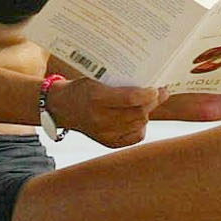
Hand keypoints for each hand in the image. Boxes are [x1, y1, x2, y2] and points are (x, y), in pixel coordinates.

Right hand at [51, 79, 166, 148]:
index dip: (148, 93)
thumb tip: (152, 84)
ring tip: (148, 103)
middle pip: (138, 113)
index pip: (131, 98)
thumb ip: (122, 82)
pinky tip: (138, 117)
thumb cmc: (81, 89)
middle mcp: (101, 119)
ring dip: (147, 112)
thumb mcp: (97, 78)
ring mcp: (105, 134)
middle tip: (158, 92)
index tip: (156, 88)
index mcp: (97, 98)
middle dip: (152, 102)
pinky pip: (135, 137)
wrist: (62, 108)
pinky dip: (141, 126)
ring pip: (139, 124)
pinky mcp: (109, 142)